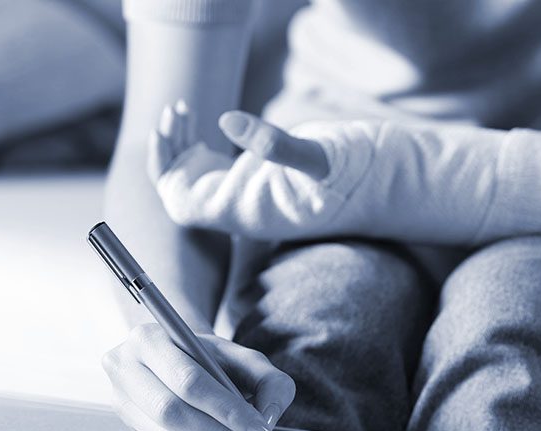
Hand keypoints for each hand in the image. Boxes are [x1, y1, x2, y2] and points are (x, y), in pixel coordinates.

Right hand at [102, 323, 294, 430]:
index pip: (189, 381)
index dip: (227, 408)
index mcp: (149, 338)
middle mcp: (123, 366)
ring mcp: (119, 398)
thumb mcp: (245, 358)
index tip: (260, 428)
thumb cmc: (212, 358)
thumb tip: (268, 417)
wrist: (177, 357)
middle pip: (172, 411)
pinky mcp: (126, 425)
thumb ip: (270, 381)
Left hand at [147, 102, 334, 234]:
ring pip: (193, 178)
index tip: (163, 133)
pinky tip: (199, 118)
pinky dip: (195, 145)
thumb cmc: (350, 178)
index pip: (184, 206)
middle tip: (176, 110)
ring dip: (179, 144)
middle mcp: (241, 209)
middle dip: (167, 152)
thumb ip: (274, 144)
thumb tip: (226, 120)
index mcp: (248, 212)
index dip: (165, 173)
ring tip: (181, 108)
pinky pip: (210, 170)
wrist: (377, 187)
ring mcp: (245, 195)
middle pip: (180, 191)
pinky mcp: (253, 181)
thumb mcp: (317, 157)